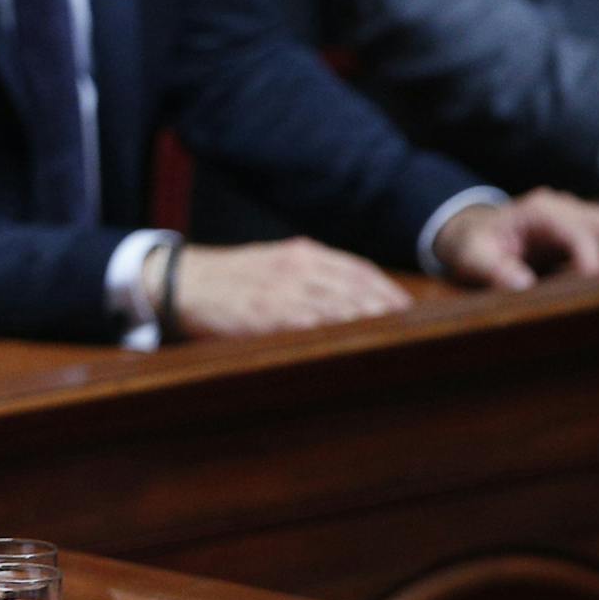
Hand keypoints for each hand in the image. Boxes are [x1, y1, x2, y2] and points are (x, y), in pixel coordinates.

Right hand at [161, 239, 411, 338]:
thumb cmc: (232, 278)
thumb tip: (351, 293)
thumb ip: (310, 272)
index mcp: (301, 253)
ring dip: (368, 324)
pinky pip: (309, 326)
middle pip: (356, 289)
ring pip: (339, 308)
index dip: (385, 289)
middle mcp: (297, 268)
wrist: (184, 283)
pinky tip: (352, 346)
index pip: (357, 268)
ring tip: (394, 341)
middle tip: (415, 330)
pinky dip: (335, 336)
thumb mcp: (274, 263)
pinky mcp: (266, 316)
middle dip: (386, 309)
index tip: (407, 308)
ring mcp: (282, 292)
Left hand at [432, 188, 598, 290]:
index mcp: (540, 211)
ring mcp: (583, 218)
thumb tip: (522, 284)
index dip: (592, 258)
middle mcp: (568, 208)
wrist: (475, 231)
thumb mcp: (470, 255)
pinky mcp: (591, 233)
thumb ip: (491, 268)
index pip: (577, 230)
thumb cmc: (473, 244)